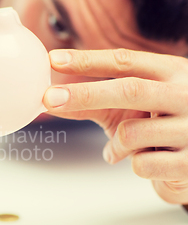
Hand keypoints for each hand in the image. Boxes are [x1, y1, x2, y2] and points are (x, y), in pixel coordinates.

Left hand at [42, 49, 187, 203]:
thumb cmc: (163, 125)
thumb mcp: (133, 107)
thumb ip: (95, 102)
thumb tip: (51, 100)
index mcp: (171, 72)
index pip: (125, 61)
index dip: (87, 59)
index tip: (54, 59)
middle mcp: (186, 94)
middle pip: (129, 90)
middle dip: (85, 94)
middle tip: (49, 98)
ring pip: (130, 133)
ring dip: (115, 145)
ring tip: (123, 149)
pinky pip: (141, 164)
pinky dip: (134, 165)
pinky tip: (151, 163)